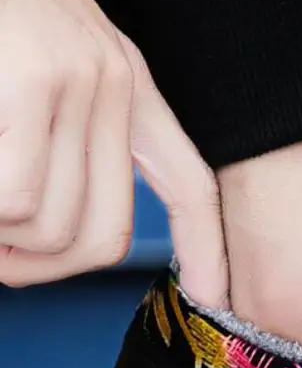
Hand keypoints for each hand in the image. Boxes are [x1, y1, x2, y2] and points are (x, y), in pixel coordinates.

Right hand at [0, 0, 227, 304]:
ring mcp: (80, 85)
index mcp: (129, 87)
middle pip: (105, 236)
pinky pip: (17, 200)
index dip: (206, 249)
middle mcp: (117, 88)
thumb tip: (45, 229)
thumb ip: (68, 141)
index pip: (190, 184)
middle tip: (1, 262)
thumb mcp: (50, 71)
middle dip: (43, 269)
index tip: (215, 296)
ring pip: (55, 227)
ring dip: (2, 240)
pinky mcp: (33, 82)